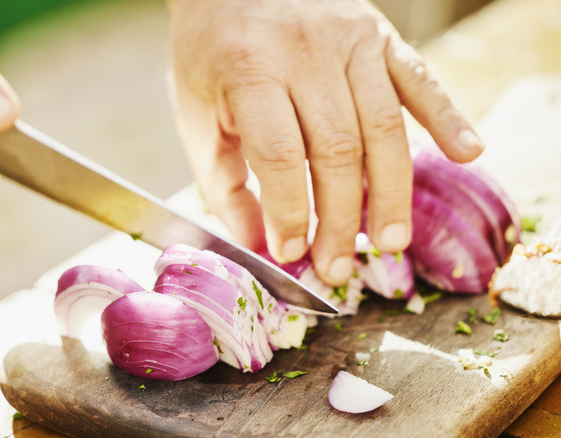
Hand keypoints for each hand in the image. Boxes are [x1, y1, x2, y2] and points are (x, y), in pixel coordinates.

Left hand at [168, 0, 483, 285]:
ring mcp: (348, 39)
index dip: (290, 211)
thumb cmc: (210, 53)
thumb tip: (257, 245)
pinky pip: (420, 78)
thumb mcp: (195, 115)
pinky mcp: (379, 34)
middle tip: (341, 267)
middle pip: (337, 149)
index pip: (279, 155)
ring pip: (383, 126)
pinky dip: (447, 116)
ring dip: (391, 191)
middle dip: (341, 218)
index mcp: (249, 70)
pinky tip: (467, 153)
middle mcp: (305, 52)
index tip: (293, 252)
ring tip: (391, 240)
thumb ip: (222, 182)